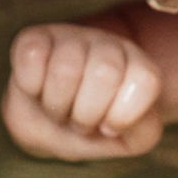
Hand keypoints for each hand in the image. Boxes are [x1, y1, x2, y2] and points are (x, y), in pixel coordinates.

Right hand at [3, 24, 163, 160]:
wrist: (46, 123)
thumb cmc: (91, 129)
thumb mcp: (126, 139)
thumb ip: (142, 132)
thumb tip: (123, 119)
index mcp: (138, 68)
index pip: (146, 80)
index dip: (123, 116)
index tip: (108, 127)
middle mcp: (109, 46)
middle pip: (105, 74)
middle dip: (86, 115)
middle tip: (78, 122)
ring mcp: (72, 38)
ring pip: (65, 69)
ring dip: (56, 106)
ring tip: (57, 110)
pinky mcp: (34, 38)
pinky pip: (32, 56)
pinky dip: (31, 85)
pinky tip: (36, 90)